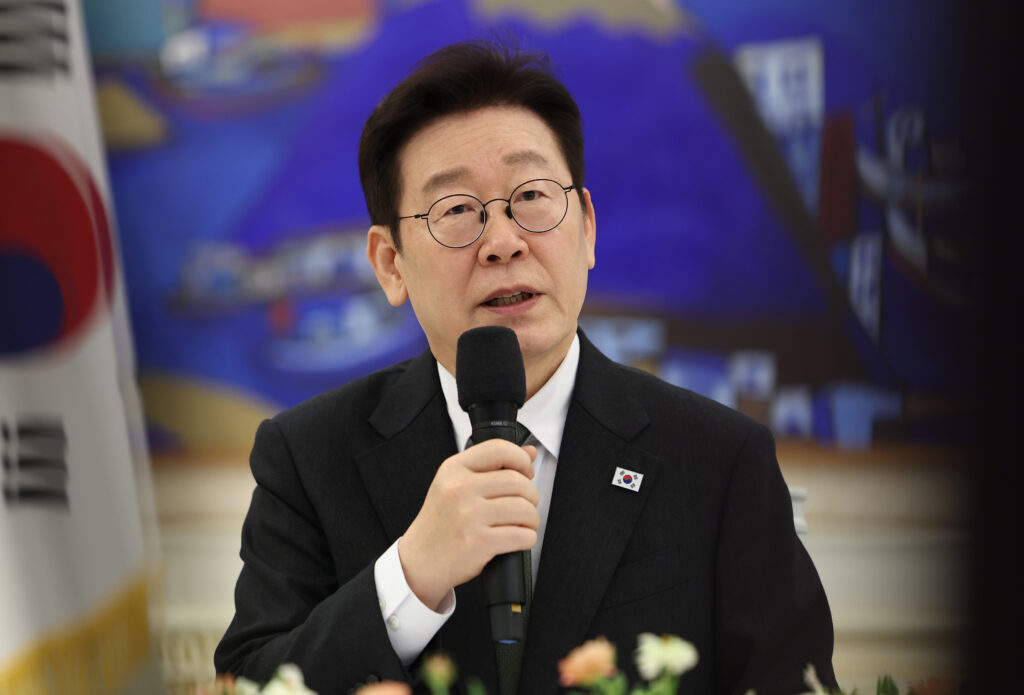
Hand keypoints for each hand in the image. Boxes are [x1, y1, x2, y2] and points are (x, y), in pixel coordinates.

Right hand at [398, 439, 538, 610]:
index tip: (526, 472)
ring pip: (524, 509)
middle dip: (531, 495)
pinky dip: (528, 538)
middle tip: (527, 504)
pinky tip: (519, 539)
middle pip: (518, 481)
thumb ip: (491, 467)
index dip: (521, 459)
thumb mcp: (454, 486)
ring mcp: (469, 515)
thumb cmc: (440, 524)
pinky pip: (521, 535)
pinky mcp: (479, 542)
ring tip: (524, 523)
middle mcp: (460, 489)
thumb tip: (530, 451)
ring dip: (532, 519)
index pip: (499, 449)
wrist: (419, 562)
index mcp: (453, 469)